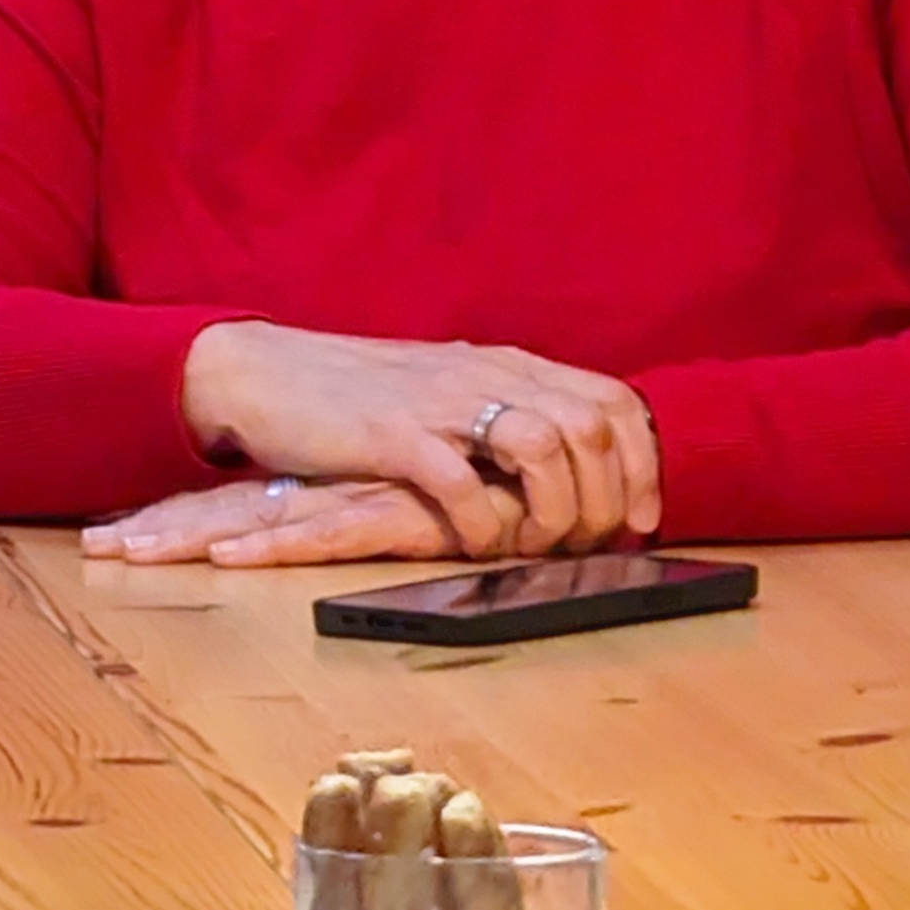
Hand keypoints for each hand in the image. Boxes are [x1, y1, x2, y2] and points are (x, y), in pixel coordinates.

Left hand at [80, 473, 519, 568]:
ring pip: (255, 518)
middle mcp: (333, 488)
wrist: (561, 453)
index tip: (119, 532)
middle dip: (162, 529)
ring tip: (120, 552)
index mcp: (332, 487)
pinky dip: (270, 548)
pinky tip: (225, 557)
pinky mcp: (389, 511)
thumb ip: (388, 518)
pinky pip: (320, 534)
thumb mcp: (425, 507)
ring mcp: (355, 497)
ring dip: (187, 536)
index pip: (246, 500)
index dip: (184, 517)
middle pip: (229, 507)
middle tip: (95, 546)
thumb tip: (350, 530)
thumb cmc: (497, 487)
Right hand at [177, 320, 660, 553]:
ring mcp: (441, 402)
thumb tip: (569, 474)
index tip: (640, 520)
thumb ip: (503, 416)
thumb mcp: (446, 391)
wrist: (265, 374)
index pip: (613, 402)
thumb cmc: (357, 396)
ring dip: (555, 510)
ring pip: (545, 447)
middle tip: (584, 545)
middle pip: (592, 428)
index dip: (644, 465)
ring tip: (533, 545)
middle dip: (606, 500)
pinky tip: (473, 544)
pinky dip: (483, 525)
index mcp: (505, 364)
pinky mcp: (394, 436)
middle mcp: (485, 374)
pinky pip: (465, 484)